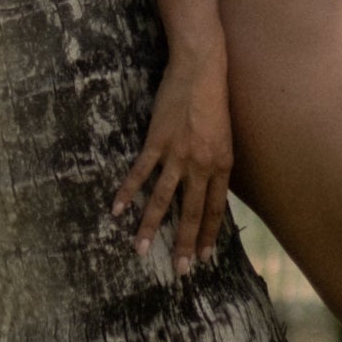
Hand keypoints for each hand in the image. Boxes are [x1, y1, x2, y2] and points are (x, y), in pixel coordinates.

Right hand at [111, 45, 233, 270]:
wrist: (201, 70)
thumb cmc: (214, 100)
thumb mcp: (224, 136)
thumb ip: (215, 164)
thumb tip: (208, 187)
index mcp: (221, 165)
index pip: (214, 210)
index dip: (207, 235)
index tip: (201, 257)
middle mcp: (201, 165)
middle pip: (191, 212)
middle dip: (182, 244)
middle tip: (177, 270)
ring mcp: (178, 155)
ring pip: (163, 199)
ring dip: (150, 227)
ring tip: (139, 250)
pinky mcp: (157, 142)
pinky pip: (141, 173)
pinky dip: (127, 192)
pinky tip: (117, 210)